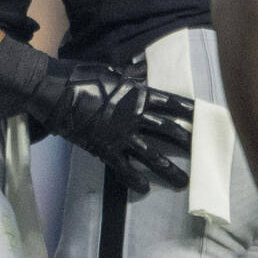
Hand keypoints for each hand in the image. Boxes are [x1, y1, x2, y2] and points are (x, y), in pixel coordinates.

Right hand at [26, 59, 192, 192]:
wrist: (54, 90)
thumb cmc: (80, 76)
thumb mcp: (110, 70)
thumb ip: (130, 74)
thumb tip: (144, 68)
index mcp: (137, 93)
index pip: (170, 102)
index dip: (188, 110)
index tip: (203, 116)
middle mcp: (134, 115)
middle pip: (168, 130)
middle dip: (187, 142)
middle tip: (204, 152)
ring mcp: (121, 134)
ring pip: (152, 155)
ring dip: (169, 169)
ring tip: (184, 181)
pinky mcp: (105, 148)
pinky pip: (124, 168)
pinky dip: (135, 180)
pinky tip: (145, 188)